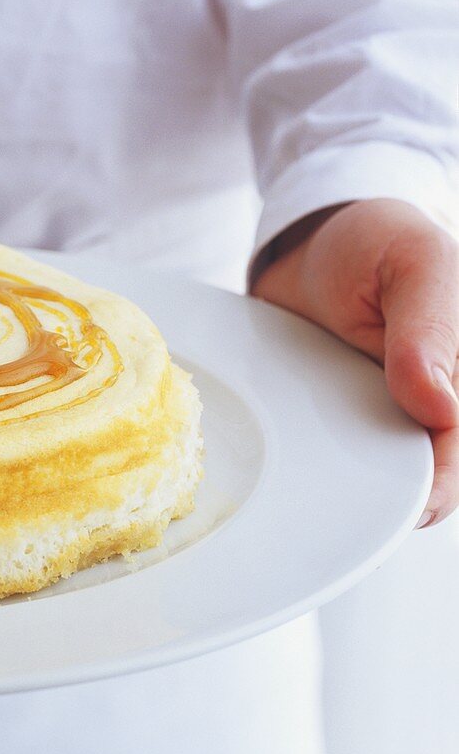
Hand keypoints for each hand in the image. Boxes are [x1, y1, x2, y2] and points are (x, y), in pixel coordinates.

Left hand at [252, 198, 458, 527]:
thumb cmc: (376, 240)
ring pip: (388, 464)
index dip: (449, 476)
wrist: (312, 239)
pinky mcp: (350, 411)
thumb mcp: (413, 267)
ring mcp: (396, 407)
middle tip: (365, 514)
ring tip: (332, 506)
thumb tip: (441, 409)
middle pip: (436, 461)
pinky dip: (330, 464)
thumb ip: (427, 332)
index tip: (418, 505)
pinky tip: (310, 479)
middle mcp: (442, 394)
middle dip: (406, 489)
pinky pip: (344, 450)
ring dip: (365, 483)